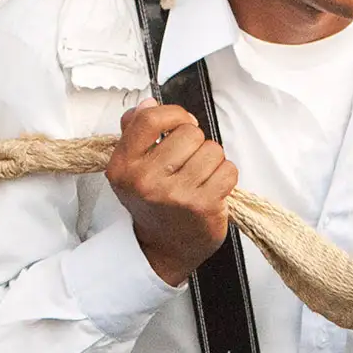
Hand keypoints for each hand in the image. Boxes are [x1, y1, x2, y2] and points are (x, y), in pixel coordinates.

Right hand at [107, 100, 236, 286]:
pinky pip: (228, 170)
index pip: (150, 118)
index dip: (174, 115)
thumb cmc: (152, 204)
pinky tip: (211, 188)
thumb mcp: (131, 168)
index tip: (180, 125)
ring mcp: (175, 195)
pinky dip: (225, 177)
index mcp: (124, 166)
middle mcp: (146, 181)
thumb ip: (136, 132)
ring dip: (212, 161)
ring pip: (212, 150)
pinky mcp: (203, 206)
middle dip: (195, 143)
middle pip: (189, 132)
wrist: (162, 249)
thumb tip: (149, 103)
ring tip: (199, 177)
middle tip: (188, 162)